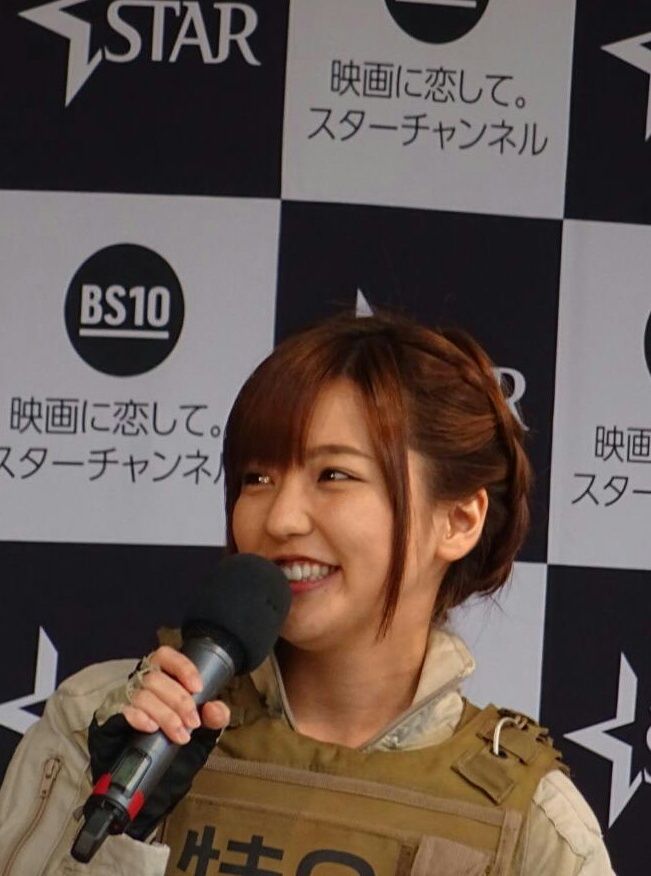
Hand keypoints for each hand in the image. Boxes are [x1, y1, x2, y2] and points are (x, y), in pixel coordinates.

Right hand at [87, 647, 231, 840]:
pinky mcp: (108, 722)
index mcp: (161, 682)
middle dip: (179, 700)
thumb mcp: (202, 736)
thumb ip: (214, 720)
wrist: (150, 792)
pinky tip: (152, 729)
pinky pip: (122, 711)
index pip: (165, 656)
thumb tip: (216, 708)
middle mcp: (139, 687)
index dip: (182, 667)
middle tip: (192, 723)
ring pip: (143, 694)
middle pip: (156, 678)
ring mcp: (121, 702)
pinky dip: (140, 717)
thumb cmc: (174, 755)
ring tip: (179, 735)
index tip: (198, 688)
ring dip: (165, 714)